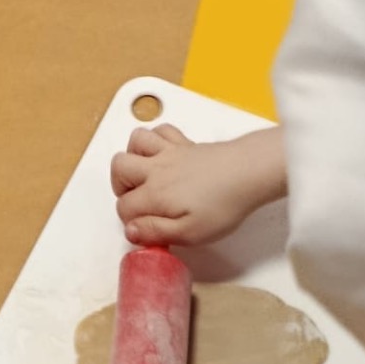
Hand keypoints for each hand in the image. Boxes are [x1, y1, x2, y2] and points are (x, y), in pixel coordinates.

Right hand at [111, 126, 278, 246]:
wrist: (246, 174)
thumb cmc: (222, 206)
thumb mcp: (190, 233)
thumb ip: (156, 231)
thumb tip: (130, 230)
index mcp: (155, 194)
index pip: (124, 206)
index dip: (131, 221)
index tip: (147, 229)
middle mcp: (156, 168)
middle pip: (119, 166)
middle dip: (120, 185)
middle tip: (137, 201)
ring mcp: (169, 151)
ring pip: (135, 140)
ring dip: (133, 156)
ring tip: (144, 174)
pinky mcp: (184, 142)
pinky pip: (160, 129)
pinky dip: (155, 139)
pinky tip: (162, 154)